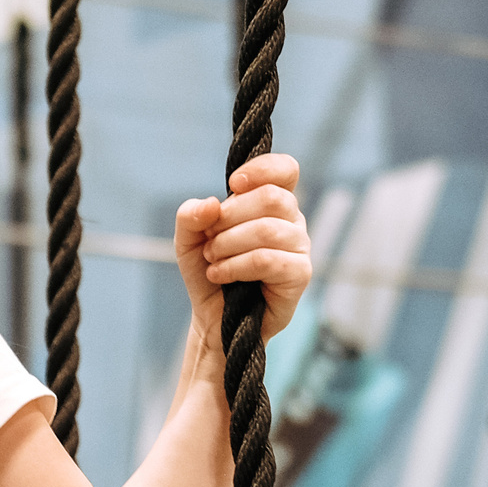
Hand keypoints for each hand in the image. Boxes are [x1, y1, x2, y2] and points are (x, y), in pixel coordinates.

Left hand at [175, 153, 311, 350]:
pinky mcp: (299, 274)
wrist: (213, 317)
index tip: (233, 184)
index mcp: (272, 203)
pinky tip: (220, 274)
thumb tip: (211, 204)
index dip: (262, 169)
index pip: (286, 169)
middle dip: (229, 216)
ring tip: (213, 259)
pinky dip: (235, 266)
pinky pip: (267, 259)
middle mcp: (292, 221)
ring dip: (228, 244)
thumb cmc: (209, 270)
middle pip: (271, 197)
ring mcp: (299, 247)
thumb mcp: (188, 239)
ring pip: (267, 229)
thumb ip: (190, 215)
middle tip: (210, 239)